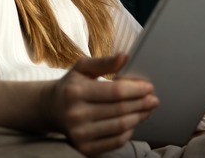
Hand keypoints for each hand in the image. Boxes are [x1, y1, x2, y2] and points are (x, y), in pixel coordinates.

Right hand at [44, 54, 158, 155]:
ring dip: (139, 117)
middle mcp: (76, 114)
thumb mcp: (82, 68)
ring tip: (147, 109)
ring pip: (120, 126)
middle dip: (141, 104)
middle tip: (154, 99)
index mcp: (75, 92)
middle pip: (120, 110)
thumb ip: (104, 62)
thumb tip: (125, 56)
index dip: (136, 89)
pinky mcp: (85, 148)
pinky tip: (133, 122)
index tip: (149, 87)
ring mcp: (80, 134)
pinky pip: (116, 141)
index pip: (114, 92)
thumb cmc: (71, 85)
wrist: (51, 109)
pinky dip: (129, 132)